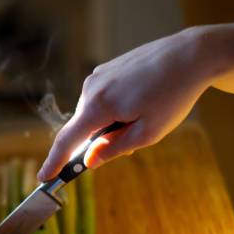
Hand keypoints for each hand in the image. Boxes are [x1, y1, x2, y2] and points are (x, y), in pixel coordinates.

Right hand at [37, 26, 217, 180]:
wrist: (189, 56)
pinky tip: (141, 103)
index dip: (55, 161)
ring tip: (144, 116)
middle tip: (135, 141)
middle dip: (102, 141)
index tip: (44, 177)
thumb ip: (113, 148)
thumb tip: (88, 160)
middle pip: (84, 128)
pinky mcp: (106, 70)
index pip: (67, 140)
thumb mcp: (147, 133)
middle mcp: (91, 88)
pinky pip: (102, 100)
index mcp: (98, 105)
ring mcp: (97, 76)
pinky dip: (114, 111)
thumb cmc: (172, 96)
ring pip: (94, 115)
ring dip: (111, 125)